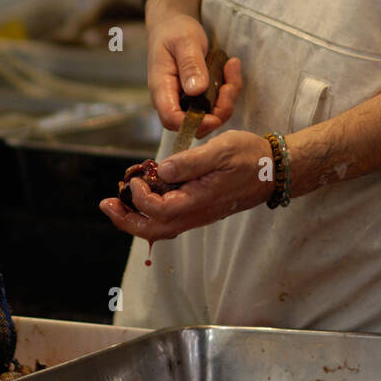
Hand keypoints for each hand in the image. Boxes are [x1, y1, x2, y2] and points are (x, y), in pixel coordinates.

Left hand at [99, 130, 271, 239]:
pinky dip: (151, 213)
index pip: (160, 210)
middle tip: (105, 204)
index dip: (141, 197)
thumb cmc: (249, 157)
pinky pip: (171, 220)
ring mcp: (200, 214)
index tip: (134, 178)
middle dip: (127, 220)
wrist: (275, 169)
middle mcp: (198, 213)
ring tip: (117, 203)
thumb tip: (161, 170)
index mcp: (200, 200)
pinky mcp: (202, 209)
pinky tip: (144, 196)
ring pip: (162, 228)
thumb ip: (190, 162)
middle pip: (155, 230)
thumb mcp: (220, 151)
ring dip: (136, 218)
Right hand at [146, 7, 240, 135]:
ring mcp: (184, 100)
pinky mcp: (196, 97)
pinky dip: (228, 90)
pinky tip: (230, 68)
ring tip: (232, 67)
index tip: (216, 114)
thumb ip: (190, 64)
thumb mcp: (185, 41)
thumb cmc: (174, 31)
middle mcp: (171, 99)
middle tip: (230, 83)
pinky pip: (215, 104)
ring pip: (209, 116)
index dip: (195, 123)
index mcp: (161, 88)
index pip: (172, 119)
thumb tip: (196, 90)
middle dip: (219, 110)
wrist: (172, 26)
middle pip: (194, 124)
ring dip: (227, 98)